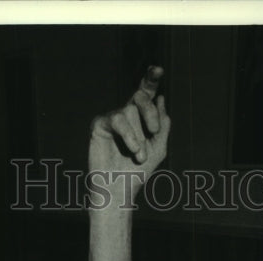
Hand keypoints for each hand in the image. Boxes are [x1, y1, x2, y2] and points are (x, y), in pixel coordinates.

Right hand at [88, 66, 170, 204]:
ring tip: (139, 155)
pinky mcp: (99, 125)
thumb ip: (163, 124)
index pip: (146, 93)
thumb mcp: (159, 147)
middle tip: (155, 131)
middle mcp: (125, 114)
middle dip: (150, 112)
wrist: (121, 189)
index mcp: (140, 118)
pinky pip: (117, 120)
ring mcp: (111, 119)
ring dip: (139, 135)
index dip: (150, 79)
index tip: (157, 69)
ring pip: (129, 111)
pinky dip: (129, 135)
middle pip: (140, 96)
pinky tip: (134, 150)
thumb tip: (160, 98)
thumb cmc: (138, 171)